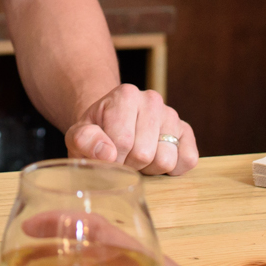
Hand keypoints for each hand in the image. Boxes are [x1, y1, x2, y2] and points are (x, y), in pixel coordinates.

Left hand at [66, 84, 198, 174]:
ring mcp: (171, 115)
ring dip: (149, 169)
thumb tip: (107, 153)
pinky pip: (187, 160)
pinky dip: (172, 170)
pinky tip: (155, 160)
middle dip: (130, 165)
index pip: (122, 142)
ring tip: (137, 158)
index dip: (112, 160)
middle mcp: (152, 100)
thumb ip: (84, 141)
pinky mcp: (185, 131)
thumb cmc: (95, 134)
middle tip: (121, 158)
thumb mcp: (78, 136)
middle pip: (144, 153)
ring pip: (166, 160)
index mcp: (125, 95)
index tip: (105, 156)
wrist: (111, 126)